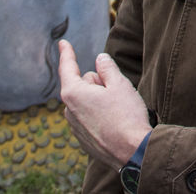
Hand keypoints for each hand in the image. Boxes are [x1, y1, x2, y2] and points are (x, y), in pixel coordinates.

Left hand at [57, 40, 152, 166]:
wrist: (133, 153)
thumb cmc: (126, 116)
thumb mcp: (119, 84)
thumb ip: (107, 68)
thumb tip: (100, 59)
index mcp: (73, 93)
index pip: (68, 67)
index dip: (67, 52)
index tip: (63, 42)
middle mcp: (69, 110)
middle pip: (84, 85)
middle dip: (98, 83)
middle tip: (118, 92)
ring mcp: (75, 127)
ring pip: (88, 102)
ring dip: (100, 100)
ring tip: (119, 110)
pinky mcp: (83, 140)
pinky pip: (91, 118)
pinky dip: (101, 116)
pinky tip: (116, 123)